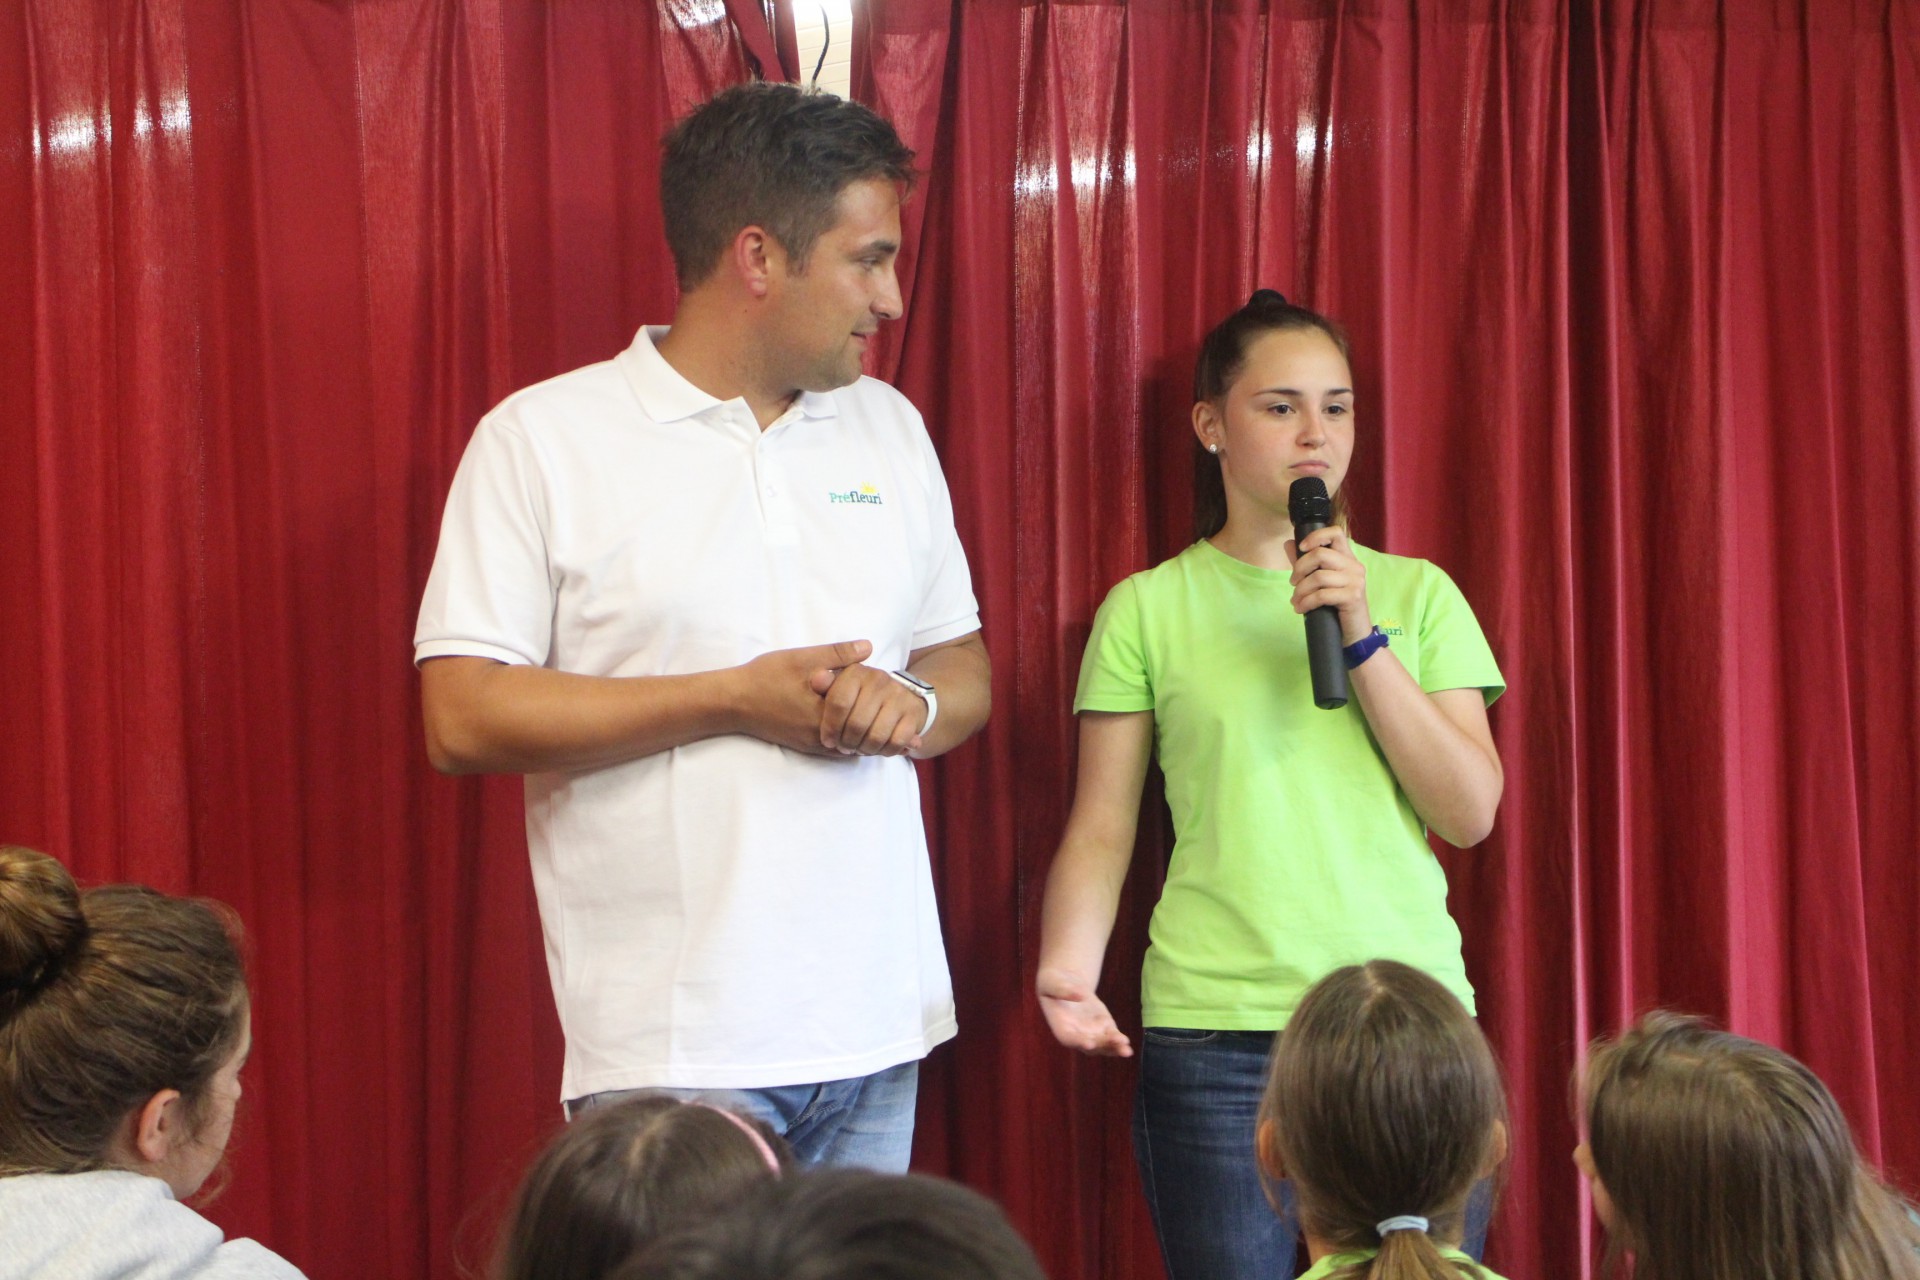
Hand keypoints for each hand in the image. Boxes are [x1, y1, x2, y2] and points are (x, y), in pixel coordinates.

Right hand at [733, 640, 872, 754]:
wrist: (733, 702)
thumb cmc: (766, 677)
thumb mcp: (802, 658)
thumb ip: (837, 654)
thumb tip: (869, 648)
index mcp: (825, 712)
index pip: (864, 705)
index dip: (870, 690)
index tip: (873, 676)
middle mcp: (822, 735)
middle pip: (860, 725)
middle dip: (867, 708)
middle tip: (873, 690)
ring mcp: (814, 745)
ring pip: (851, 738)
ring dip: (857, 722)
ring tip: (860, 702)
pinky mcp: (806, 748)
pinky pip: (837, 745)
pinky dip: (845, 732)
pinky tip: (843, 715)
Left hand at [808, 662, 928, 756]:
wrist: (900, 696)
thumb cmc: (860, 696)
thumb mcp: (839, 688)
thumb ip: (824, 686)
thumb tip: (816, 679)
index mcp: (856, 672)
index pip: (838, 703)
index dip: (830, 727)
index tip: (828, 740)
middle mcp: (878, 679)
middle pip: (857, 724)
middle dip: (847, 742)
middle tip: (844, 747)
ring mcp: (898, 696)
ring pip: (876, 736)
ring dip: (865, 749)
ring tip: (859, 748)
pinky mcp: (913, 713)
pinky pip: (896, 741)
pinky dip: (885, 751)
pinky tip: (878, 749)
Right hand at [1036, 966, 1132, 1056]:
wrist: (1066, 983)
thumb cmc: (1053, 982)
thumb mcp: (1053, 983)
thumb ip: (1063, 990)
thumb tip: (1081, 995)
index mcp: (1061, 1026)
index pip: (1069, 1038)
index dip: (1078, 1042)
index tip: (1089, 1044)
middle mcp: (1076, 1034)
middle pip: (1089, 1045)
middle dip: (1103, 1045)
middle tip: (1115, 1042)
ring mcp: (1091, 1032)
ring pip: (1103, 1045)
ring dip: (1114, 1048)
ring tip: (1126, 1049)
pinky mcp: (1103, 1026)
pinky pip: (1111, 1036)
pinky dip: (1119, 1041)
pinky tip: (1126, 1043)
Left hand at [1287, 526, 1372, 644]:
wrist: (1354, 634)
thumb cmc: (1336, 607)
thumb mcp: (1321, 582)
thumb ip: (1306, 562)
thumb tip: (1289, 543)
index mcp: (1348, 558)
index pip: (1335, 533)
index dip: (1315, 536)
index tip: (1301, 548)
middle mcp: (1354, 566)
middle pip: (1320, 554)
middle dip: (1299, 569)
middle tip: (1293, 583)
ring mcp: (1355, 581)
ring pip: (1318, 577)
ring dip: (1300, 590)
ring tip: (1296, 600)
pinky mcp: (1352, 597)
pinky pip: (1322, 595)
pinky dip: (1306, 602)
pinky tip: (1301, 609)